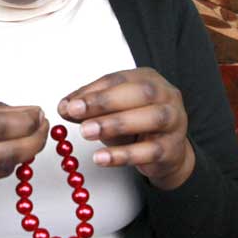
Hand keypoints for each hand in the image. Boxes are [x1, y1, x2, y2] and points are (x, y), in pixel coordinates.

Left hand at [58, 67, 194, 190]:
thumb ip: (89, 106)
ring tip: (86, 132)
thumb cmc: (137, 125)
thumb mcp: (111, 111)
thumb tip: (64, 107)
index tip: (69, 104)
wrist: (167, 152)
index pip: (119, 80)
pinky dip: (123, 155)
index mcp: (148, 79)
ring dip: (115, 124)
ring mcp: (174, 122)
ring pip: (151, 119)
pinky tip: (101, 158)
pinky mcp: (172, 149)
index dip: (93, 91)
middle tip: (75, 112)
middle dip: (105, 102)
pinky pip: (149, 151)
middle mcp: (166, 96)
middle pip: (140, 93)